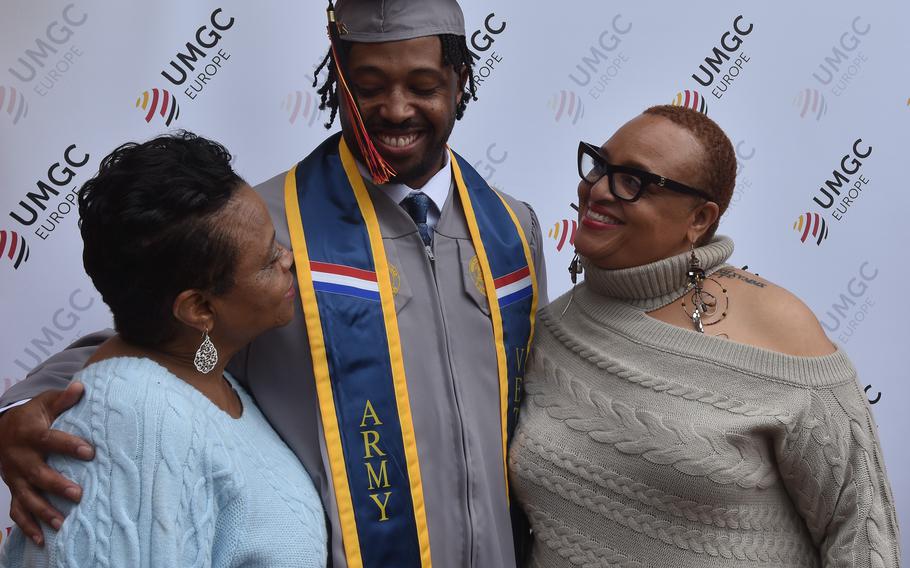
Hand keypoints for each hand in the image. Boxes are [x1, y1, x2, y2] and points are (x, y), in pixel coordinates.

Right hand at [0, 382, 92, 545]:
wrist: (2, 430)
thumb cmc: (33, 416)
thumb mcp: (45, 403)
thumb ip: (63, 399)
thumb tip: (80, 386)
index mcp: (30, 434)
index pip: (50, 440)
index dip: (68, 446)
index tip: (90, 452)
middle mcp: (19, 458)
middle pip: (37, 474)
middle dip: (56, 486)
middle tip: (79, 494)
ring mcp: (15, 477)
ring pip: (27, 497)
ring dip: (43, 511)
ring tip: (61, 523)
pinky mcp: (14, 489)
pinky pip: (17, 511)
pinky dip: (27, 527)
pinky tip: (42, 540)